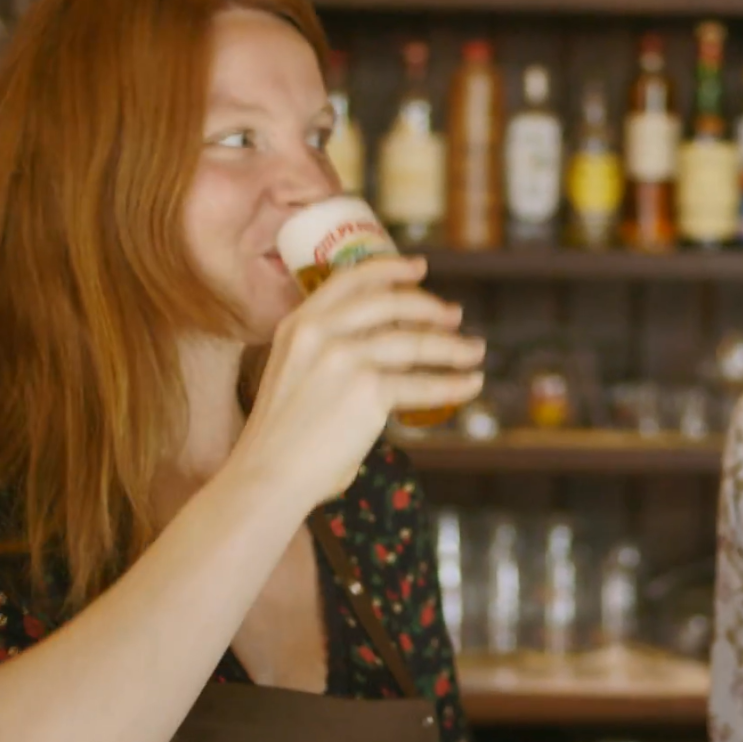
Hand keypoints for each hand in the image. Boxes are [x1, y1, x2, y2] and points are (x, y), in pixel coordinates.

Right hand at [233, 256, 485, 503]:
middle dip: (429, 306)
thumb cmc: (281, 440)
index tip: (419, 267)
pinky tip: (470, 384)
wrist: (267, 475)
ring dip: (452, 346)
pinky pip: (423, 383)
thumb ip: (327, 355)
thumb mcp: (294, 374)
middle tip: (454, 315)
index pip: (350, 280)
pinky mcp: (368, 390)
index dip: (390, 268)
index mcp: (298, 325)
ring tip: (475, 351)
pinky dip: (454, 384)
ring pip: (415, 342)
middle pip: (389, 302)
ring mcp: (344, 358)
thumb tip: (383, 353)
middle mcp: (320, 332)